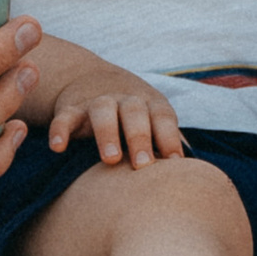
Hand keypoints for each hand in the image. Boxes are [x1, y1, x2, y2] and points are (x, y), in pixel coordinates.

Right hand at [40, 53, 185, 167]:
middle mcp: (126, 100)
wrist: (94, 80)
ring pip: (103, 112)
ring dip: (107, 133)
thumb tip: (199, 176)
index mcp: (151, 104)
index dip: (169, 137)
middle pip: (135, 113)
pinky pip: (64, 118)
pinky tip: (57, 147)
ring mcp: (98, 102)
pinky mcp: (72, 109)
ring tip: (110, 159)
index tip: (174, 163)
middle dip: (139, 137)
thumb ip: (170, 142)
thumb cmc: (136, 114)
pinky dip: (60, 130)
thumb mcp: (154, 120)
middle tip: (143, 164)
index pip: (163, 117)